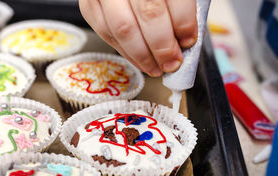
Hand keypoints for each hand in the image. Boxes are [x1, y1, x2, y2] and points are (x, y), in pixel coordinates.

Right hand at [79, 0, 197, 75]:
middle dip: (163, 46)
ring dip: (143, 56)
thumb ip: (178, 7)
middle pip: (149, 13)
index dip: (183, 23)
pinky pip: (106, 33)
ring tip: (156, 67)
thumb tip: (184, 39)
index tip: (189, 40)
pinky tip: (138, 59)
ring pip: (124, 29)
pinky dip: (125, 52)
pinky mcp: (89, 4)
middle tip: (172, 62)